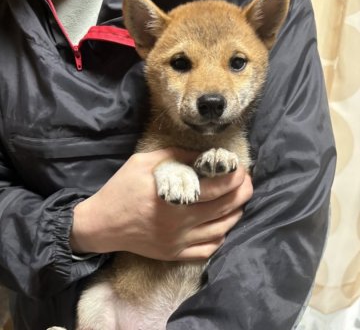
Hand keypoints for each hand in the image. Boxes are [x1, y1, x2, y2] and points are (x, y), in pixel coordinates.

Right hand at [70, 148, 252, 260]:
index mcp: (173, 200)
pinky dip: (221, 237)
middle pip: (224, 210)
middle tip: (247, 182)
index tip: (241, 168)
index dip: (234, 177)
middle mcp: (179, 225)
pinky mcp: (174, 254)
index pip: (216, 189)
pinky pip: (207, 250)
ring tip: (239, 201)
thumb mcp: (142, 163)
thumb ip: (174, 156)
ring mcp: (178, 243)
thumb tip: (201, 156)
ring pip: (221, 231)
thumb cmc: (121, 190)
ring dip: (235, 214)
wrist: (102, 225)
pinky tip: (223, 225)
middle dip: (242, 193)